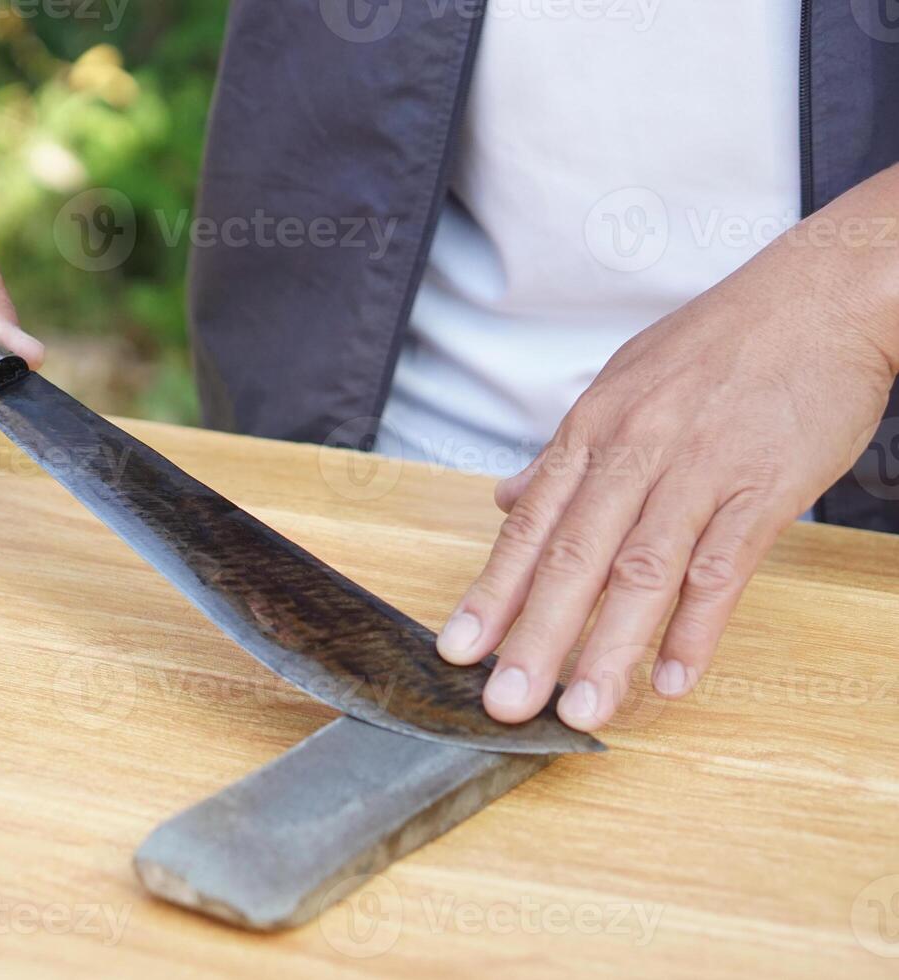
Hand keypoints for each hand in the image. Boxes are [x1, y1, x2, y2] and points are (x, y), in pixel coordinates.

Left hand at [436, 177, 898, 731]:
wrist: (825, 294)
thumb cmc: (721, 342)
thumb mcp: (624, 382)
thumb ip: (565, 454)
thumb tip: (507, 501)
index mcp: (594, 429)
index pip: (531, 525)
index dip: (493, 592)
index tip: (458, 650)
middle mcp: (634, 451)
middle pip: (573, 556)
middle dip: (534, 635)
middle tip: (503, 702)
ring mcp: (699, 470)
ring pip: (641, 570)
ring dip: (608, 648)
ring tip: (582, 712)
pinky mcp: (764, 486)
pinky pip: (723, 567)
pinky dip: (697, 626)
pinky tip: (673, 678)